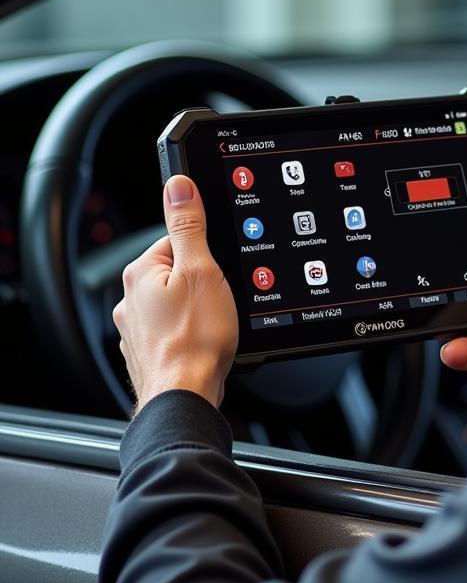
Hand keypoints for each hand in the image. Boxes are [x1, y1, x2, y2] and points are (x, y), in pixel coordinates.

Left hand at [113, 175, 237, 413]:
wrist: (185, 396)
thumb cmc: (195, 339)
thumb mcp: (202, 270)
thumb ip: (189, 226)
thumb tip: (179, 186)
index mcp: (141, 273)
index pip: (179, 242)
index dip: (207, 255)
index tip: (218, 272)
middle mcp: (131, 300)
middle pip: (179, 274)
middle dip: (203, 285)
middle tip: (218, 302)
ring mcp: (137, 330)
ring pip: (177, 306)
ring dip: (197, 312)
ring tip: (212, 327)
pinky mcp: (149, 354)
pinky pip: (175, 332)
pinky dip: (191, 335)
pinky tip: (204, 344)